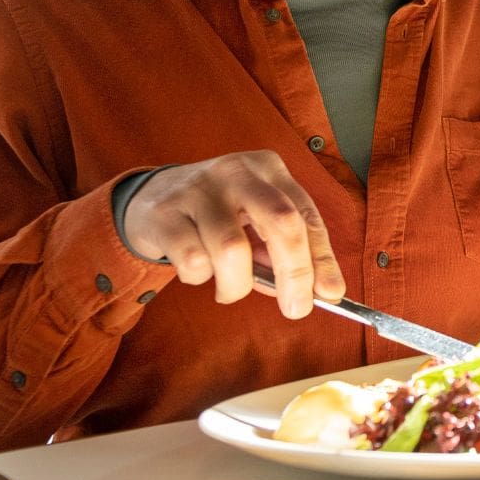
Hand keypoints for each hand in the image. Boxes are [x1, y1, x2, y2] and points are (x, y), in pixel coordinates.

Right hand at [122, 150, 345, 318]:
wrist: (148, 199)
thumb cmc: (216, 215)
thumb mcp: (253, 221)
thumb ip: (282, 251)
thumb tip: (314, 292)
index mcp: (268, 169)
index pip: (305, 215)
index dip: (322, 258)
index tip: (332, 293)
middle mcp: (236, 172)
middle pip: (281, 222)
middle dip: (295, 273)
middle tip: (296, 310)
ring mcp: (198, 189)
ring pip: (233, 250)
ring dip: (236, 285)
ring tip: (228, 288)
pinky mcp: (164, 213)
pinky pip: (193, 261)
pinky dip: (199, 277)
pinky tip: (196, 267)